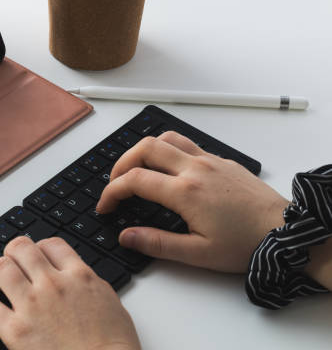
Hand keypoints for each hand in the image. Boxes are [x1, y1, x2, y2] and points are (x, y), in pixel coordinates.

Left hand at [0, 236, 140, 349]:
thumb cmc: (114, 347)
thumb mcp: (109, 303)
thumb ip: (88, 284)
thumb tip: (76, 278)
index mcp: (79, 276)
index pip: (51, 244)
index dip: (41, 247)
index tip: (38, 255)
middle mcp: (53, 285)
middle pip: (21, 248)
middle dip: (14, 253)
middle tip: (13, 263)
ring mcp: (32, 306)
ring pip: (1, 269)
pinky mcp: (15, 331)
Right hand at [96, 131, 288, 272]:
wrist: (286, 232)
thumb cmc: (246, 244)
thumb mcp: (198, 254)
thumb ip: (157, 244)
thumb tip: (126, 236)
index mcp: (186, 192)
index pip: (135, 180)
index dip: (112, 191)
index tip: (105, 206)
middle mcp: (195, 169)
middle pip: (145, 148)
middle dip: (121, 163)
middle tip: (114, 183)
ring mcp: (210, 161)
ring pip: (167, 138)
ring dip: (144, 150)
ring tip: (136, 169)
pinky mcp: (222, 160)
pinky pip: (187, 144)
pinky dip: (168, 150)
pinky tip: (169, 169)